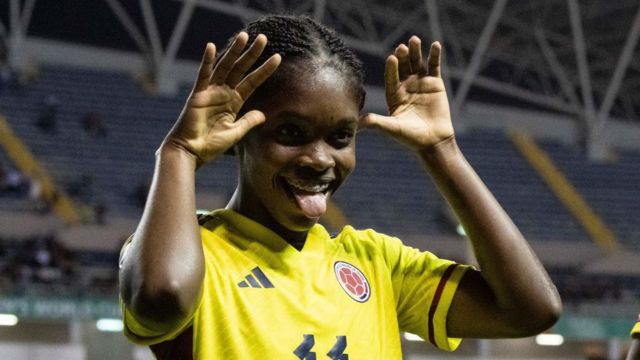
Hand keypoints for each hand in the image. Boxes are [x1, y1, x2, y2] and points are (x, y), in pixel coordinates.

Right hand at [162, 32, 280, 164]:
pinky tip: (212, 47)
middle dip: (252, 54)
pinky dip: (207, 61)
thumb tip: (263, 114)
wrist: (191, 153)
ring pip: (225, 67)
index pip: (252, 82)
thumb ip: (248, 122)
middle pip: (240, 69)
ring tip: (244, 36)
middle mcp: (223, 93)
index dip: (264, 70)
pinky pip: (203, 75)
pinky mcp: (198, 95)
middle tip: (263, 38)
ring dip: (234, 51)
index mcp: (233, 102)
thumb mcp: (235, 133)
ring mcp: (210, 92)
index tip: (278, 58)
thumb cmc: (210, 145)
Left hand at [361, 36, 453, 150]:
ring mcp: (420, 82)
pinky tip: (436, 45)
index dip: (391, 68)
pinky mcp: (435, 83)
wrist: (433, 141)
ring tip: (414, 40)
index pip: (390, 77)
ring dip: (416, 51)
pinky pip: (434, 66)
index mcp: (393, 94)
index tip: (391, 58)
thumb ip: (377, 123)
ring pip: (417, 63)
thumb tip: (358, 124)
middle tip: (401, 47)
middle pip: (403, 67)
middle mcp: (405, 85)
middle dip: (402, 56)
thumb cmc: (411, 137)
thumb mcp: (392, 129)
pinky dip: (435, 55)